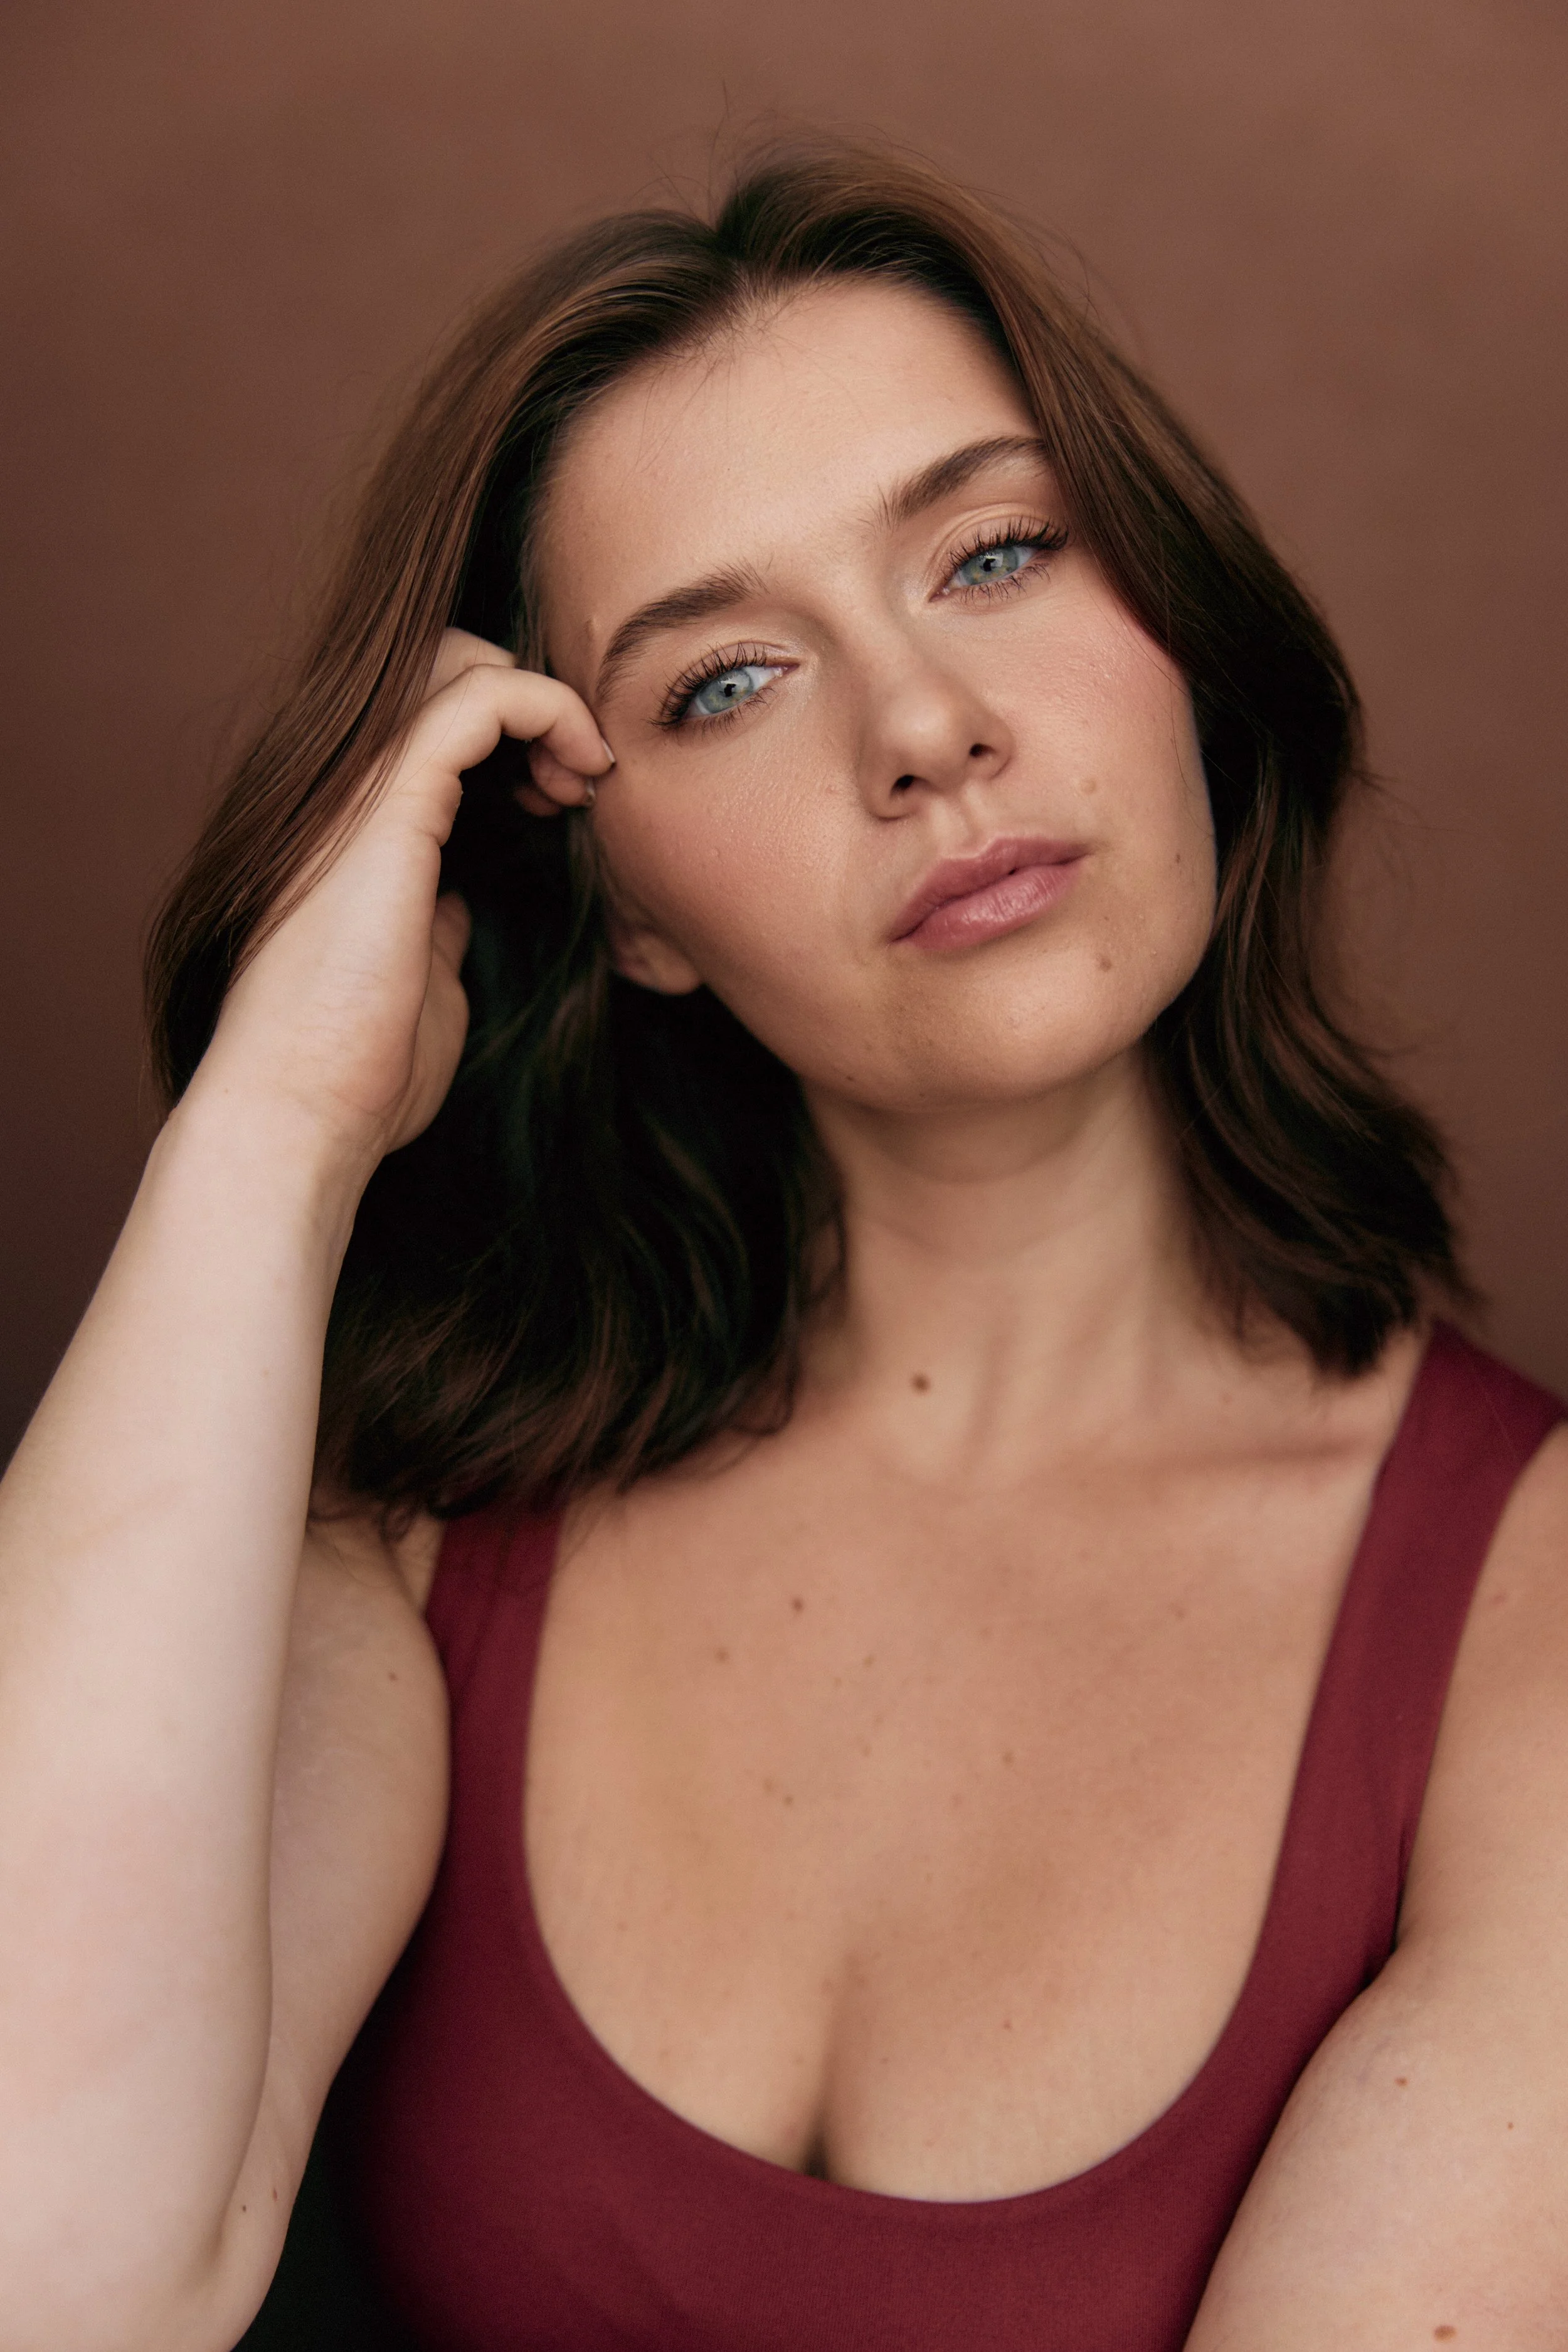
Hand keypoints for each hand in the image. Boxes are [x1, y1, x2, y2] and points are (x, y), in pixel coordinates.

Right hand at [192, 630, 611, 1178]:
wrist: (301, 1109)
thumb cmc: (360, 1071)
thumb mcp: (419, 979)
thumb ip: (434, 926)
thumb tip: (456, 904)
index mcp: (355, 828)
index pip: (431, 722)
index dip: (510, 734)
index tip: (562, 795)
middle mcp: (350, 791)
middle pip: (443, 667)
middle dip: (527, 699)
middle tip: (577, 775)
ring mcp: (363, 789)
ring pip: (459, 664)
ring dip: (543, 703)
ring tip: (583, 773)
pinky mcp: (392, 801)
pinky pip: (479, 701)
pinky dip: (545, 708)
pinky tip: (581, 767)